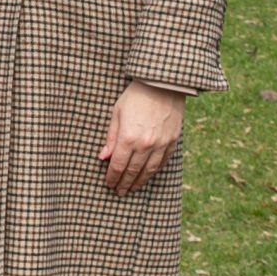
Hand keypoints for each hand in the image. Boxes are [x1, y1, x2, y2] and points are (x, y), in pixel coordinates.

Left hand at [99, 80, 185, 195]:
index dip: (112, 177)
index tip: (109, 184)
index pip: (118, 166)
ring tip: (133, 188)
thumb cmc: (135, 96)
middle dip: (124, 184)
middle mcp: (145, 145)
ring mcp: (161, 144)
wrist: (163, 83)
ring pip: (149, 170)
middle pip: (133, 171)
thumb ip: (111, 138)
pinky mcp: (173, 141)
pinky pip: (163, 161)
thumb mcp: (117, 113)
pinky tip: (148, 175)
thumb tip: (103, 158)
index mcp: (128, 138)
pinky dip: (154, 171)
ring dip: (139, 181)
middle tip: (119, 192)